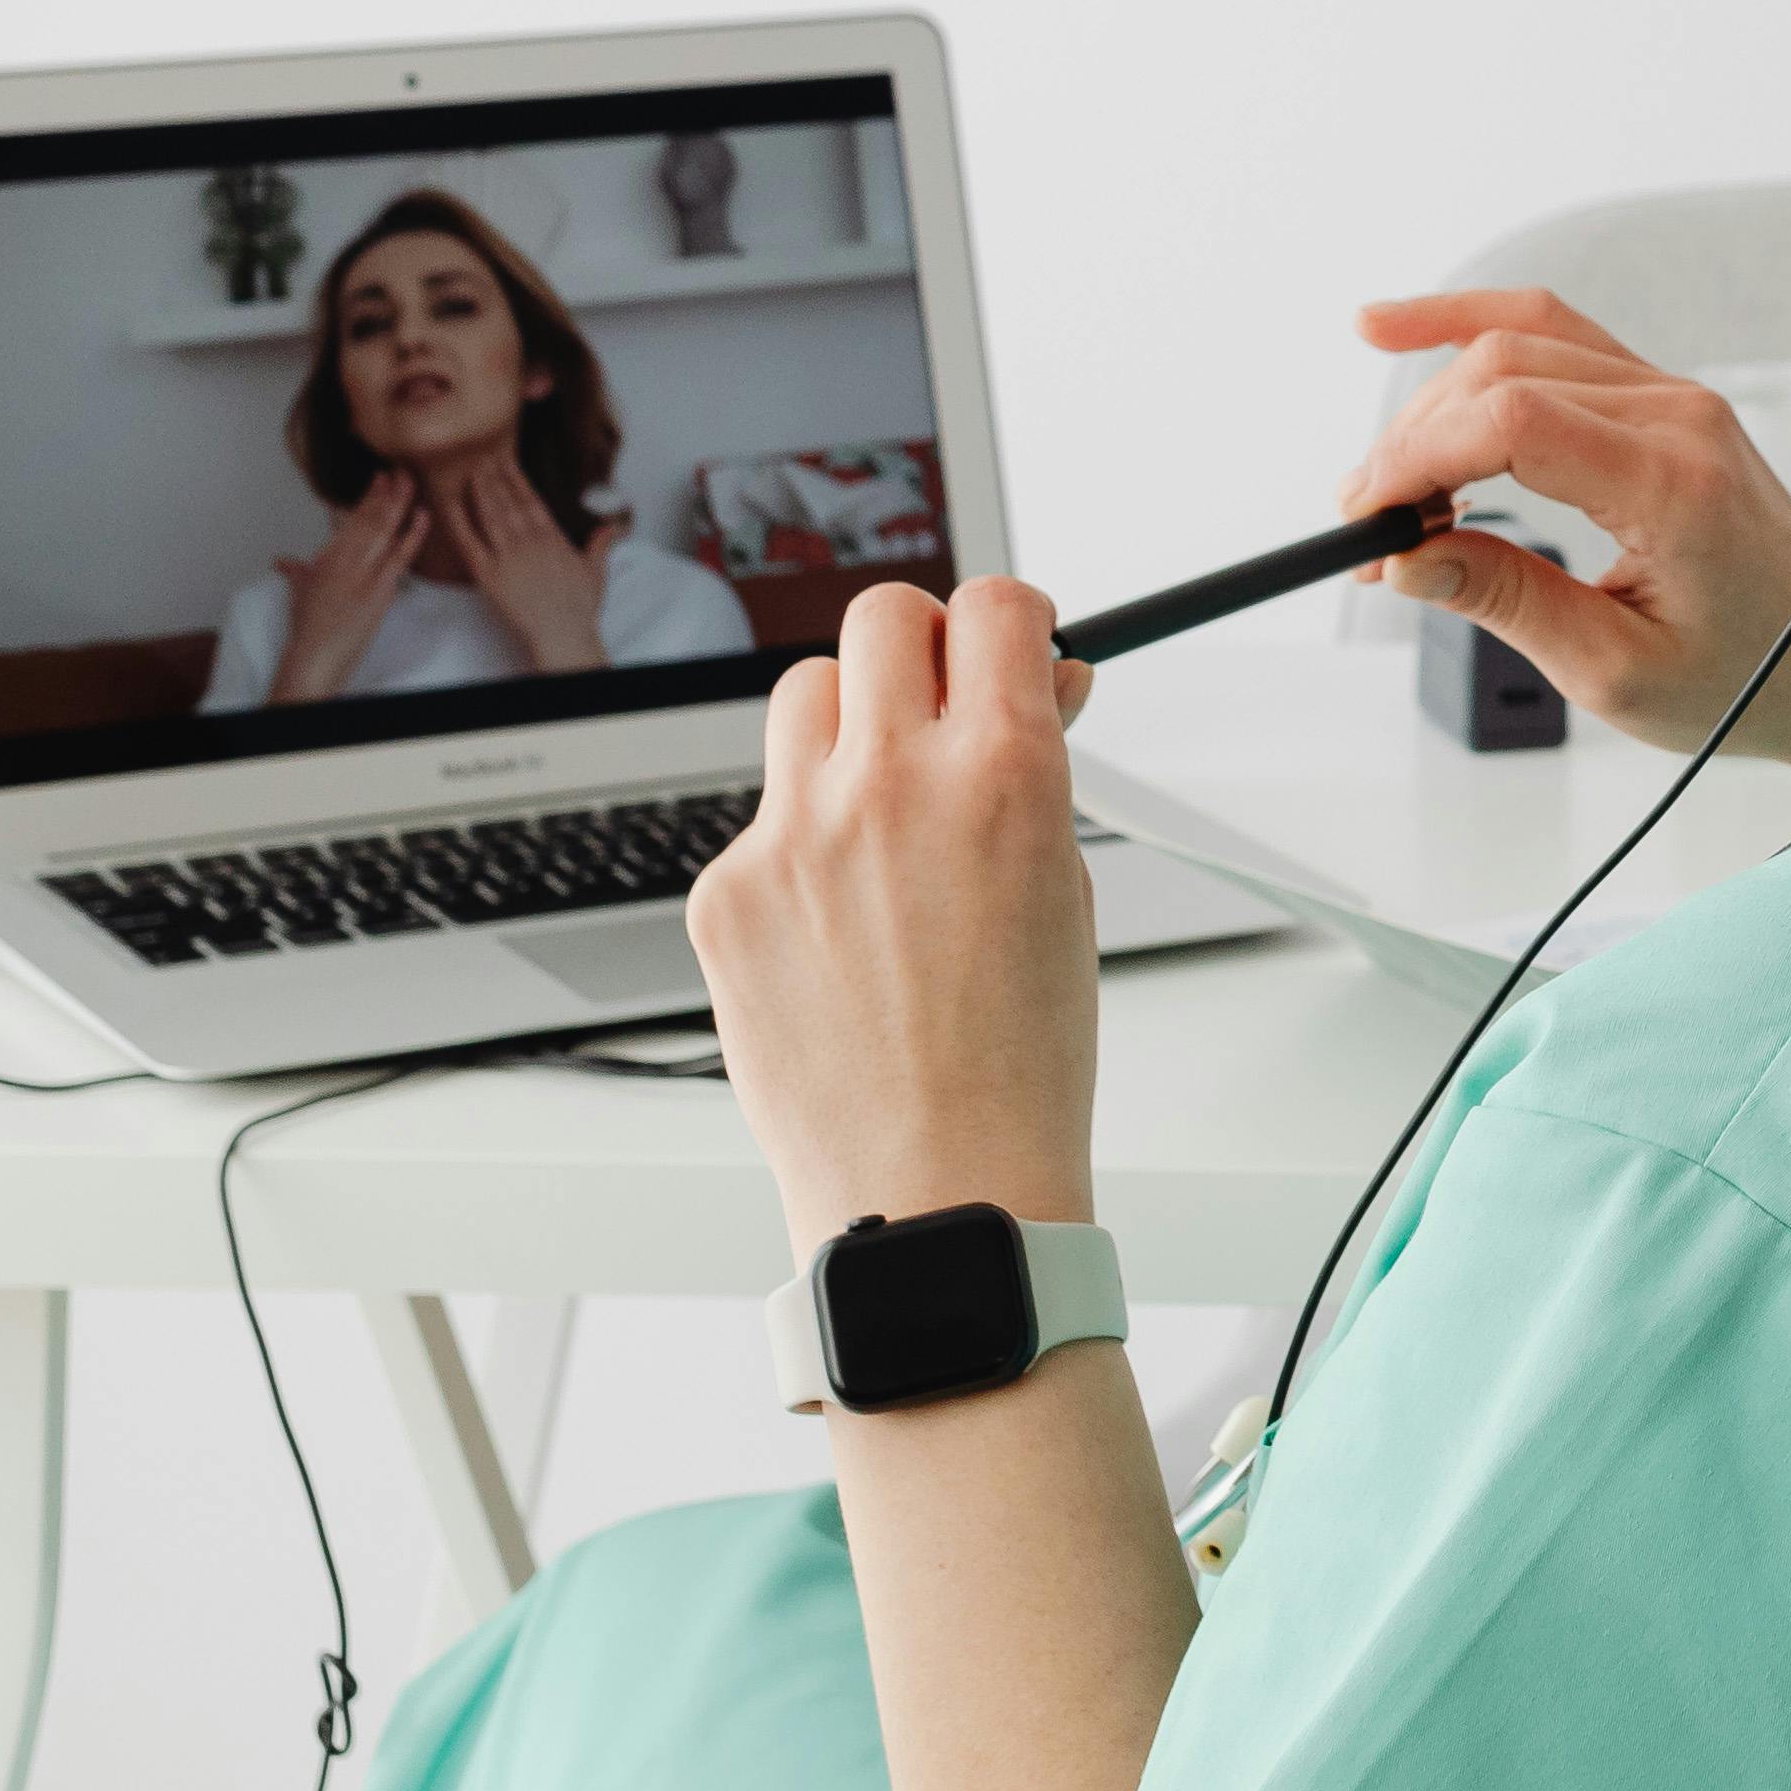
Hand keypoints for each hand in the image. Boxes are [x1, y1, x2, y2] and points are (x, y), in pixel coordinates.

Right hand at [269, 480, 424, 705]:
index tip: (379, 480)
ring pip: (384, 531)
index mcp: (326, 559)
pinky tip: (422, 515)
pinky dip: (413, 534)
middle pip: (369, 520)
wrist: (315, 657)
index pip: (351, 521)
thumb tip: (285, 561)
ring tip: (410, 480)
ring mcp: (363, 574)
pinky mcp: (379, 590)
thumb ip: (297, 571)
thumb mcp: (299, 593)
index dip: (367, 498)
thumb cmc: (307, 629)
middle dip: (386, 493)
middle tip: (399, 471)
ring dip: (399, 503)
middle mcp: (344, 562)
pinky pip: (401, 557)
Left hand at [449, 461, 615, 677]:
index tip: (508, 462)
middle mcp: (529, 540)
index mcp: (552, 537)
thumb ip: (600, 545)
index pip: (531, 500)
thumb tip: (611, 529)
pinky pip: (470, 542)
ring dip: (481, 491)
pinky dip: (459, 522)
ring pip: (491, 514)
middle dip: (496, 477)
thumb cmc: (579, 606)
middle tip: (483, 457)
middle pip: (509, 501)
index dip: (517, 479)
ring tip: (472, 471)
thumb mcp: (596, 571)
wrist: (562, 629)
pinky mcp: (489, 573)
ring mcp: (508, 555)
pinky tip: (451, 505)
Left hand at [688, 579, 1103, 1249]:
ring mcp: (791, 836)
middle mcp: (889, 783)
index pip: (991, 605)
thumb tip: (1025, 692)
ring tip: (881, 811)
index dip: (1009, 621)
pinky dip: (802, 849)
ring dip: (848, 725)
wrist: (935, 1185)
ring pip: (804, 697)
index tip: (1011, 649)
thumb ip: (1034, 770)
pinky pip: (762, 821)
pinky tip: (838, 928)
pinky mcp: (722, 895)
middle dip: (921, 644)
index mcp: (1002, 772)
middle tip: (938, 701)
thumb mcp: (1068, 886)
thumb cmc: (1021, 1056)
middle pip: (881, 616)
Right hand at [1344, 288, 1790, 789]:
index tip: (1367, 514)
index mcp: (1673, 482)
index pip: (1515, 420)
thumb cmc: (1746, 674)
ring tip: (1384, 478)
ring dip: (1434, 399)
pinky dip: (1475, 329)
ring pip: (1520, 342)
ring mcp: (1672, 395)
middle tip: (1369, 521)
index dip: (1420, 456)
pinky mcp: (1658, 396)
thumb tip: (1407, 559)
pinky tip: (1401, 331)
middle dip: (1414, 439)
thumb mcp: (1617, 671)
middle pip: (1505, 371)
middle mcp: (1676, 415)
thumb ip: (1508, 602)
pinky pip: (1554, 334)